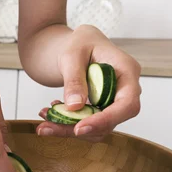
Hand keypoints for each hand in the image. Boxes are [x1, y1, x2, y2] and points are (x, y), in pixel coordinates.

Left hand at [37, 25, 141, 141]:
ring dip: (68, 129)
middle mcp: (125, 90)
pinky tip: (49, 114)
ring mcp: (114, 102)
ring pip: (97, 128)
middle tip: (47, 128)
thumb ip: (74, 79)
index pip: (127, 104)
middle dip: (79, 129)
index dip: (106, 119)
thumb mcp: (72, 55)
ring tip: (44, 119)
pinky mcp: (100, 110)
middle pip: (111, 121)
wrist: (75, 46)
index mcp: (127, 71)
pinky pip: (87, 124)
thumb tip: (75, 106)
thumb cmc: (79, 43)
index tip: (79, 128)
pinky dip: (66, 124)